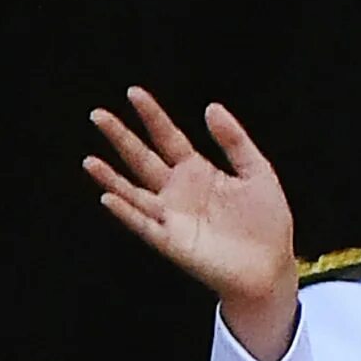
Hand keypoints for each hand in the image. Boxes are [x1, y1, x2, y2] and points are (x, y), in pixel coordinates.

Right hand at [86, 87, 299, 360]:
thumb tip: (210, 106)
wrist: (271, 267)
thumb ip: (234, 140)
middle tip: (97, 115)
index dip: (151, 115)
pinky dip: (126, 212)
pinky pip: (144, 225)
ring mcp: (171, 217)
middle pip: (142, 159)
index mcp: (197, 171)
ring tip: (89, 160)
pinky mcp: (171, 242)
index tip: (134, 93)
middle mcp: (178, 191)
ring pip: (133, 192)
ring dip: (110, 178)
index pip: (167, 137)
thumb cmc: (267, 223)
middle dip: (120, 138)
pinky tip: (109, 197)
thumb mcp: (257, 171)